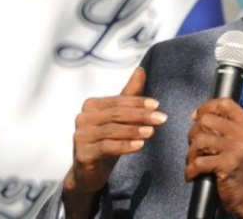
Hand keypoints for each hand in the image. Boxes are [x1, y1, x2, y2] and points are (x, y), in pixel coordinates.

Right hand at [63, 67, 166, 216]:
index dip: (138, 102)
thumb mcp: (119, 118)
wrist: (88, 172)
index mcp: (91, 105)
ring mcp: (80, 136)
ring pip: (112, 130)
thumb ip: (129, 95)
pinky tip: (140, 145)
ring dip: (134, 130)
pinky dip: (125, 145)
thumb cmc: (107, 140)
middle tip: (161, 118)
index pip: (118, 101)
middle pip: (116, 114)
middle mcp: (82, 118)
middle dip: (141, 115)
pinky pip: (107, 147)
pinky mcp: (83, 154)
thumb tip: (141, 69)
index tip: (158, 105)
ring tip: (153, 132)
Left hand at [185, 98, 242, 218]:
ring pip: (199, 140)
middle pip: (207, 120)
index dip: (206, 107)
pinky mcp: (228, 164)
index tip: (196, 117)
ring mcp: (238, 148)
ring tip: (194, 162)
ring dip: (191, 154)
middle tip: (196, 147)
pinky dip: (190, 170)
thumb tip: (199, 115)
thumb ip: (229, 127)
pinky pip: (198, 161)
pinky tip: (193, 174)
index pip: (225, 103)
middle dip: (194, 133)